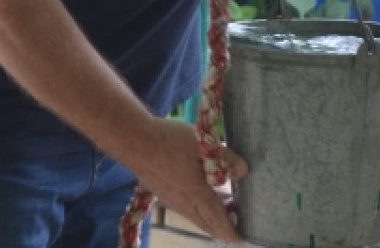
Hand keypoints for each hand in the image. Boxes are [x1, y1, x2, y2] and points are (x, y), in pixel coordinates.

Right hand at [133, 118, 247, 241]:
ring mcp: (170, 199)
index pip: (216, 218)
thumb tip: (244, 171)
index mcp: (195, 193)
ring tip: (225, 206)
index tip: (240, 239)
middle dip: (221, 227)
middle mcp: (182, 203)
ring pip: (194, 216)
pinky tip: (202, 194)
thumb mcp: (202, 145)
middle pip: (205, 223)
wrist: (135, 141)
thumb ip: (225, 157)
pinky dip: (199, 208)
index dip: (229, 230)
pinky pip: (185, 208)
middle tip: (237, 222)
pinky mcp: (162, 192)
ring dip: (210, 217)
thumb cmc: (170, 142)